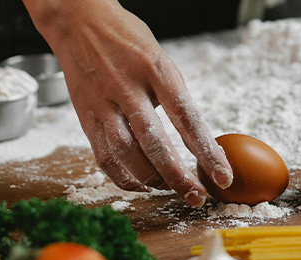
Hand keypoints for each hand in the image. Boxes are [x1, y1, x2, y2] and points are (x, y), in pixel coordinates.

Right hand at [22, 0, 232, 206]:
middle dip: (178, 176)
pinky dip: (123, 177)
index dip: (207, 152)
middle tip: (197, 196)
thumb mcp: (159, 58)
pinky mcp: (85, 115)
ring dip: (152, 179)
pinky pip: (103, 156)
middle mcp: (127, 86)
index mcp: (155, 68)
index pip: (186, 118)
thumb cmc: (127, 40)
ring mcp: (103, 102)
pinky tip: (141, 185)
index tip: (223, 176)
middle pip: (155, 143)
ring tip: (171, 189)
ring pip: (127, 153)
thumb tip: (197, 140)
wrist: (77, 21)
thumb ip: (174, 95)